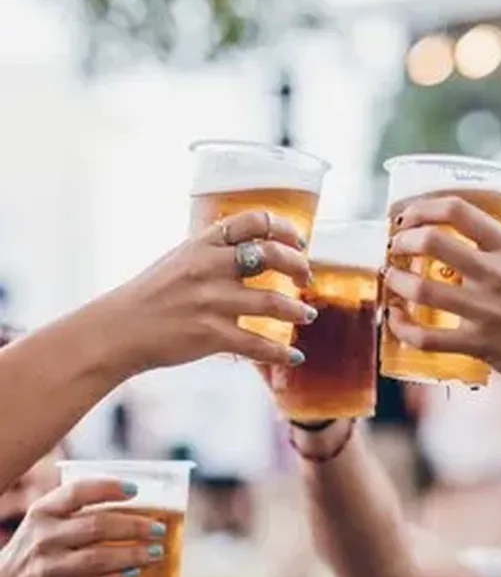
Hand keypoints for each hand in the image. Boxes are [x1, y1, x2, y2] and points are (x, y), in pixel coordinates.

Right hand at [0, 480, 164, 576]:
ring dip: (132, 555)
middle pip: (97, 527)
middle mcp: (43, 538)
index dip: (109, 488)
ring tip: (156, 552)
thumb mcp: (47, 520)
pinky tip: (135, 574)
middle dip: (134, 527)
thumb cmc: (41, 547)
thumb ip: (81, 507)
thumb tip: (139, 496)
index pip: (78, 492)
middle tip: (160, 529)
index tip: (136, 490)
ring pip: (97, 559)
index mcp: (43, 512)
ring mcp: (46, 571)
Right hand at [94, 210, 315, 372]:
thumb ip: (213, 251)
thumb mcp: (180, 258)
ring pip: (272, 302)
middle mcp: (209, 267)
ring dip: (297, 310)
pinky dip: (281, 352)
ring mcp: (211, 301)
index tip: (299, 244)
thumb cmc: (150, 295)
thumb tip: (251, 247)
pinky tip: (294, 355)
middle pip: (272, 255)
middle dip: (298, 267)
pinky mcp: (211, 334)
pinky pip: (257, 344)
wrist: (117, 330)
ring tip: (307, 314)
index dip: (285, 230)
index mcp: (203, 244)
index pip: (254, 221)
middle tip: (306, 279)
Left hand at [384, 195, 500, 392]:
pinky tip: (396, 319)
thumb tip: (442, 232)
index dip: (422, 207)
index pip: (458, 210)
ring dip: (396, 282)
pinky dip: (402, 327)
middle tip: (395, 248)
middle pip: (432, 242)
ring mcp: (488, 311)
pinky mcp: (479, 344)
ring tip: (392, 279)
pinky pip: (426, 337)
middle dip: (402, 242)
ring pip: (422, 289)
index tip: (406, 215)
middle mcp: (499, 275)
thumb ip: (491, 249)